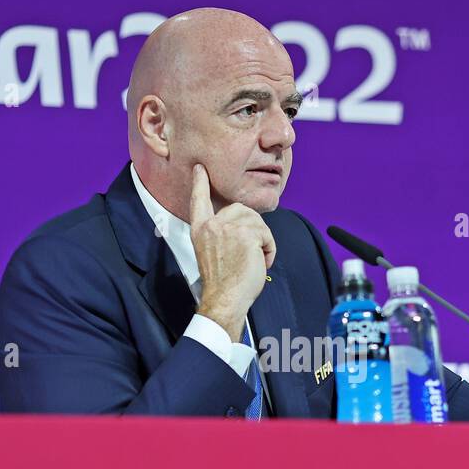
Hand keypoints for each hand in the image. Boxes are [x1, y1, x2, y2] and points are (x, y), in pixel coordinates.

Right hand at [189, 163, 275, 341]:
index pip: (198, 200)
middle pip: (241, 210)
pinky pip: (266, 234)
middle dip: (253, 227)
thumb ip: (220, 233)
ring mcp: (228, 228)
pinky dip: (269, 249)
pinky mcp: (246, 234)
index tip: (200, 168)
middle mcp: (212, 225)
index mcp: (200, 230)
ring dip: (262, 240)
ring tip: (255, 259)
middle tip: (251, 252)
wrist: (225, 299)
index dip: (200, 183)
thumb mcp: (211, 251)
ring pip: (257, 221)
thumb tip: (241, 223)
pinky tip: (261, 262)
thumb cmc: (222, 283)